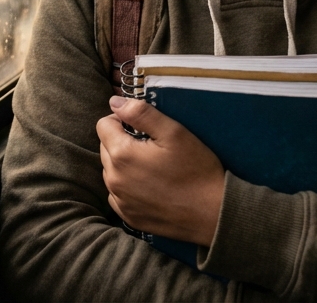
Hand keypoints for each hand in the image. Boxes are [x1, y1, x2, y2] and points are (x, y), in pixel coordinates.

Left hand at [97, 96, 226, 246]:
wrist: (213, 214)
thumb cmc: (196, 170)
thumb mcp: (173, 132)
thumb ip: (140, 113)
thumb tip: (114, 102)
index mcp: (122, 154)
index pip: (103, 125)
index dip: (121, 120)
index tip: (141, 126)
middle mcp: (114, 179)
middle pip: (105, 147)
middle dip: (122, 141)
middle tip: (152, 146)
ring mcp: (120, 200)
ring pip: (111, 170)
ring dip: (124, 164)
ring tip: (153, 166)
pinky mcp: (128, 215)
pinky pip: (117, 193)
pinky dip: (128, 186)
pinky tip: (150, 185)